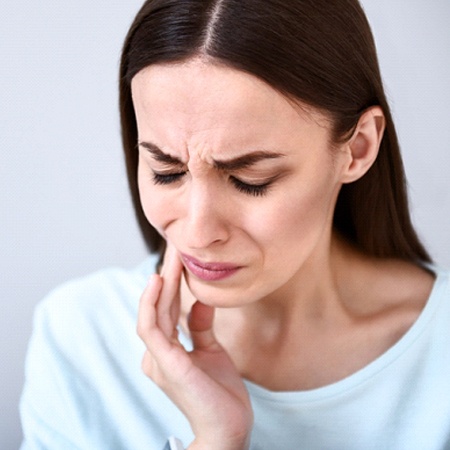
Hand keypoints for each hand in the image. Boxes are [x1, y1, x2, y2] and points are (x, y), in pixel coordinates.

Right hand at [137, 244, 253, 449]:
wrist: (228, 428)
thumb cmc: (219, 393)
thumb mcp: (210, 351)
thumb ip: (200, 327)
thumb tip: (199, 301)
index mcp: (166, 350)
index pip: (166, 309)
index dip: (172, 282)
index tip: (180, 256)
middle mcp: (156, 353)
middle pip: (159, 305)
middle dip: (167, 274)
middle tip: (174, 245)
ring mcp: (158, 359)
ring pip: (153, 312)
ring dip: (161, 282)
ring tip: (169, 256)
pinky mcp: (166, 364)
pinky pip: (152, 328)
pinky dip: (152, 304)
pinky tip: (160, 281)